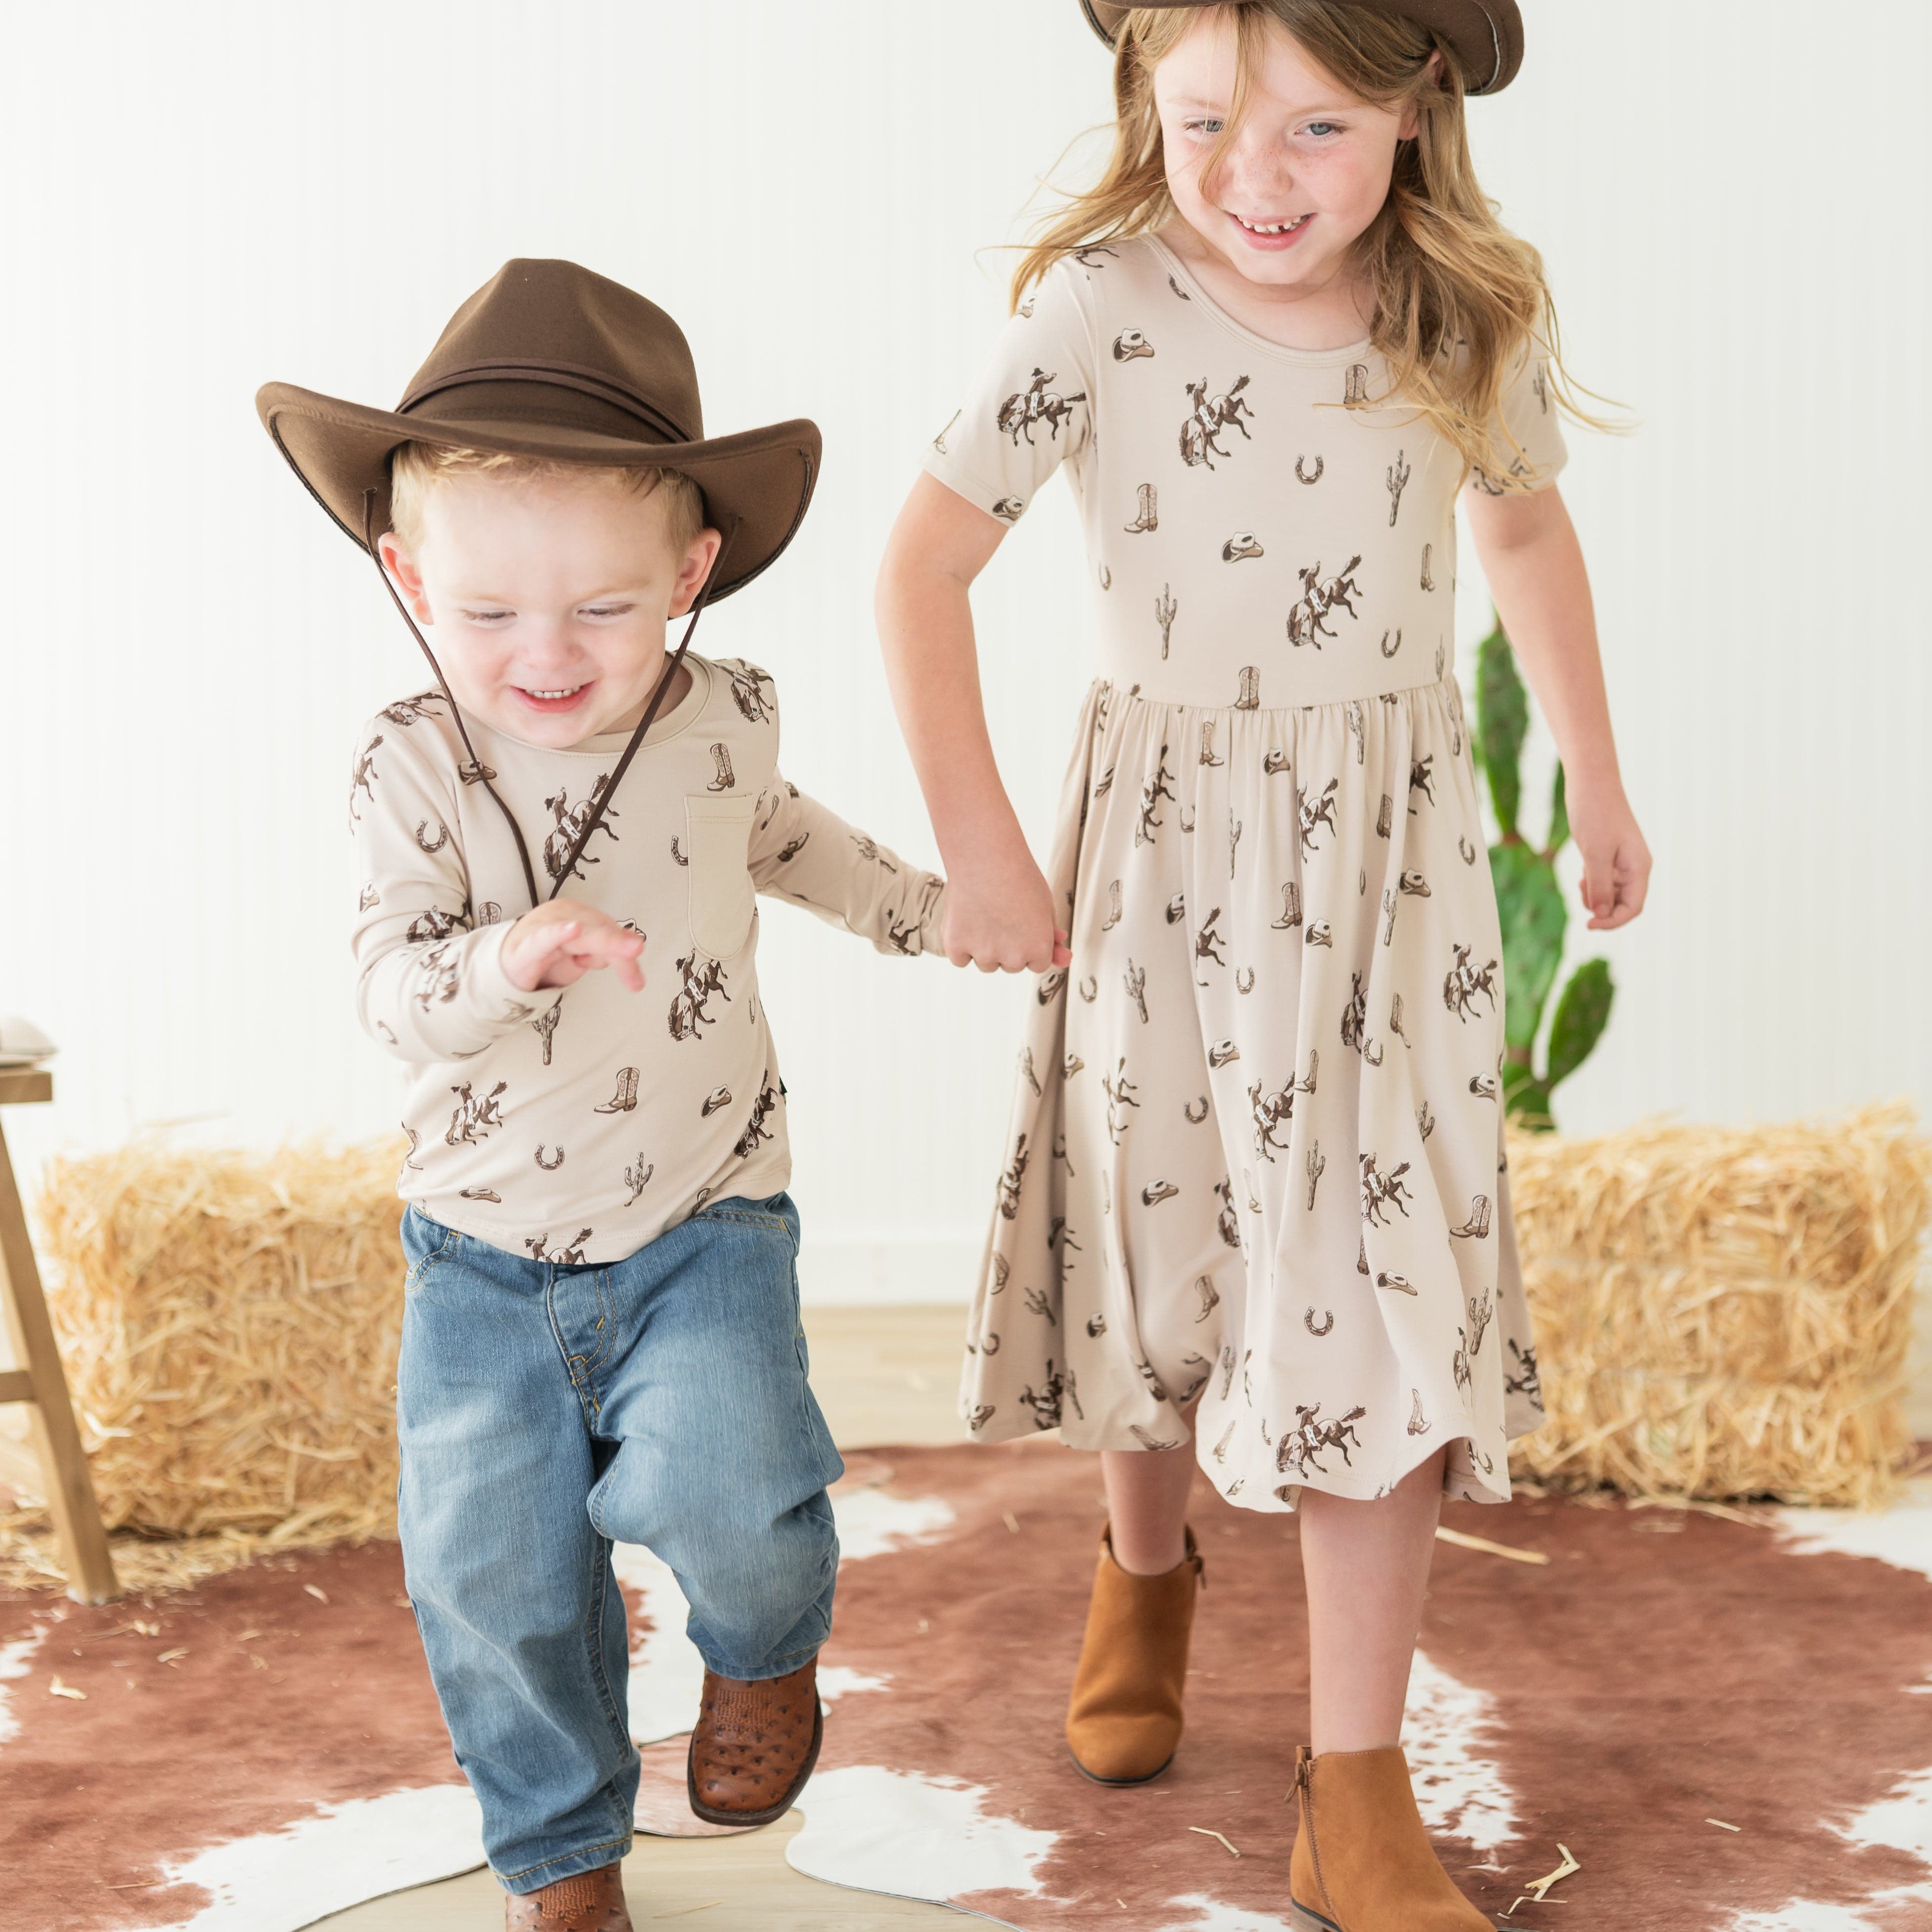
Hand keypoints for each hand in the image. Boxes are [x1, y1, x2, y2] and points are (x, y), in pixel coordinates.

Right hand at [500, 899, 645, 992]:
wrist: (505, 966)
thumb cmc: (547, 958)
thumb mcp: (583, 958)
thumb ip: (607, 955)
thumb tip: (634, 957)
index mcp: (580, 915)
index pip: (609, 930)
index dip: (624, 951)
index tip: (637, 980)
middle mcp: (563, 915)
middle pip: (598, 931)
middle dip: (618, 946)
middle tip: (638, 951)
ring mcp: (544, 926)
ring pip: (580, 935)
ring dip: (602, 942)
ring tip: (626, 948)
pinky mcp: (527, 946)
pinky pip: (544, 938)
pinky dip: (559, 933)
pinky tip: (573, 930)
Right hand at [940, 850, 1071, 973]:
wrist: (985, 856)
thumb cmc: (1018, 876)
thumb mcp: (1046, 906)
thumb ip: (1052, 936)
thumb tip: (1065, 960)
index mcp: (1039, 948)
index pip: (1037, 964)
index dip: (1030, 943)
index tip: (1023, 923)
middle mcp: (1013, 958)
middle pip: (1011, 965)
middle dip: (1007, 946)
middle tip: (1001, 914)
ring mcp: (983, 954)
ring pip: (985, 963)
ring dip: (984, 947)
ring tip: (984, 913)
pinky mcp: (955, 947)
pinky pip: (960, 959)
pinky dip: (960, 944)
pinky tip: (966, 920)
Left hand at [1566, 780, 1650, 929]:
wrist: (1590, 783)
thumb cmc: (1595, 814)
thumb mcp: (1595, 853)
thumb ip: (1599, 885)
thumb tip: (1600, 915)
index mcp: (1639, 867)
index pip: (1633, 908)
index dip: (1612, 922)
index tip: (1588, 925)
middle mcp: (1635, 867)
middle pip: (1622, 904)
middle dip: (1601, 907)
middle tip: (1582, 889)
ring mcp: (1622, 862)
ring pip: (1611, 894)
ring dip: (1594, 896)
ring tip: (1581, 880)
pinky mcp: (1609, 856)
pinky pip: (1603, 881)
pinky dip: (1591, 884)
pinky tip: (1581, 875)